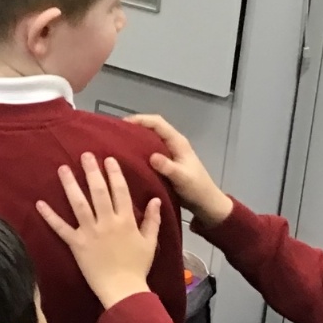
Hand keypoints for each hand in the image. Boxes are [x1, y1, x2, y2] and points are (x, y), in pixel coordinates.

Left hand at [37, 153, 161, 309]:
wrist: (124, 290)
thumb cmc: (137, 266)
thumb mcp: (150, 242)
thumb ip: (153, 220)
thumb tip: (156, 199)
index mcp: (126, 221)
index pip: (120, 191)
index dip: (114, 174)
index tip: (108, 159)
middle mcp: (108, 223)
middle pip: (99, 192)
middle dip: (92, 172)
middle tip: (85, 155)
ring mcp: (90, 233)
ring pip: (79, 204)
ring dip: (70, 185)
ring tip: (63, 168)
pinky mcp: (76, 244)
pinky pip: (61, 228)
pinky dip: (50, 216)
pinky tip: (40, 203)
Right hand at [125, 114, 233, 228]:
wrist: (206, 203)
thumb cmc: (196, 189)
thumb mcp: (182, 178)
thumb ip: (168, 167)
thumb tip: (152, 157)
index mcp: (178, 142)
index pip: (157, 123)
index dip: (140, 119)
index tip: (122, 124)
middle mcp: (173, 143)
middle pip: (152, 127)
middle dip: (135, 126)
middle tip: (115, 133)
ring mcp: (169, 152)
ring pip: (150, 138)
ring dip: (135, 137)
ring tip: (117, 143)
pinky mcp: (166, 161)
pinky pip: (149, 150)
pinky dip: (138, 149)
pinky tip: (128, 157)